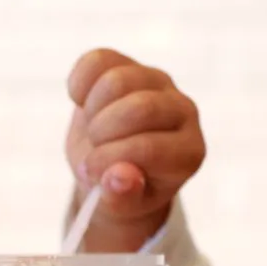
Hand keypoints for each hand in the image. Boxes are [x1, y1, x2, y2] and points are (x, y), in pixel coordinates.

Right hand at [65, 48, 205, 251]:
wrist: (111, 162)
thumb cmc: (124, 188)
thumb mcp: (122, 205)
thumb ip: (121, 197)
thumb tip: (118, 177)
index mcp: (187, 152)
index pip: (149, 147)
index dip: (110, 159)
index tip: (93, 172)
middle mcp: (182, 111)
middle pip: (138, 108)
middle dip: (101, 133)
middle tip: (93, 151)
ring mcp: (157, 81)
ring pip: (116, 81)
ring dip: (91, 112)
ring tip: (93, 132)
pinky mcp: (129, 63)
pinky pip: (97, 61)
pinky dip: (79, 86)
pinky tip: (84, 105)